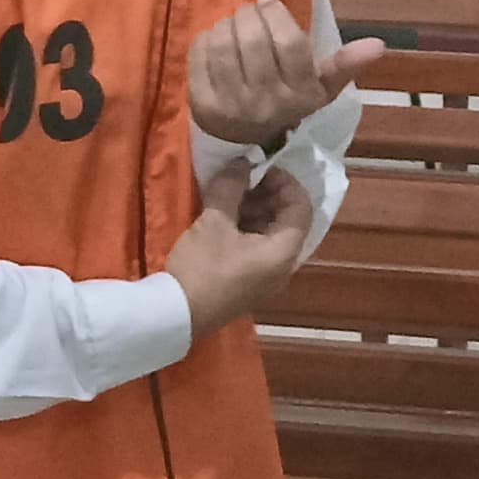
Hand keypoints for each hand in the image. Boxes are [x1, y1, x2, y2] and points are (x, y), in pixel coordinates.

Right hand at [163, 157, 314, 337]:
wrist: (177, 316)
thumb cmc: (202, 267)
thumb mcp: (214, 221)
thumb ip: (231, 187)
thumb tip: (242, 162)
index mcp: (284, 252)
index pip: (301, 207)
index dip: (285, 182)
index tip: (261, 167)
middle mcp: (284, 268)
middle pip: (288, 221)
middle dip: (268, 195)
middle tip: (243, 178)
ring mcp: (267, 279)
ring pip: (271, 235)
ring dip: (255, 210)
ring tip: (229, 194)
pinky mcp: (249, 284)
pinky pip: (258, 249)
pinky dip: (247, 229)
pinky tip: (224, 217)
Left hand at [189, 0, 384, 149]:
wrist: (243, 139)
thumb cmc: (286, 101)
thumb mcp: (320, 87)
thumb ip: (345, 64)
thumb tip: (379, 44)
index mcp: (300, 96)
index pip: (290, 43)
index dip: (276, 14)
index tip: (268, 3)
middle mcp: (266, 103)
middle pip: (254, 39)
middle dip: (250, 14)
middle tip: (252, 11)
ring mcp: (231, 105)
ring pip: (224, 42)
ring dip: (228, 23)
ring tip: (236, 24)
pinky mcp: (201, 103)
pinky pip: (200, 53)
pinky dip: (207, 37)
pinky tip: (217, 40)